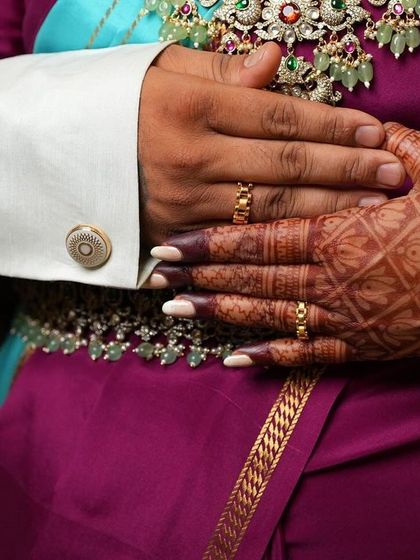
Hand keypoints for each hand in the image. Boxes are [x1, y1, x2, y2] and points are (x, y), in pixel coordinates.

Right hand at [140, 44, 404, 247]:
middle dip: (345, 170)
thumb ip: (219, 71)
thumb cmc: (115, 106)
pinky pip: (238, 239)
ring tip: (373, 208)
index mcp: (188, 107)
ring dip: (327, 209)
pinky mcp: (176, 235)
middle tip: (393, 174)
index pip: (277, 116)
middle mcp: (190, 157)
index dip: (331, 125)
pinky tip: (317, 236)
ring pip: (270, 209)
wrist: (58, 158)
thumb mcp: (159, 72)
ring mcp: (183, 202)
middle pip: (284, 166)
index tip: (375, 130)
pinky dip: (282, 239)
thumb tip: (274, 63)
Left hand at [149, 123, 419, 367]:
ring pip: (267, 314)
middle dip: (200, 276)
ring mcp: (341, 317)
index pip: (258, 236)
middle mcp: (329, 279)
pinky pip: (306, 354)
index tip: (171, 243)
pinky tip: (233, 359)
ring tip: (178, 311)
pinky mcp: (359, 346)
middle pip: (251, 276)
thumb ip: (394, 152)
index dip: (210, 241)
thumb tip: (368, 130)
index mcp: (338, 234)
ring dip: (219, 312)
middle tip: (155, 278)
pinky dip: (268, 357)